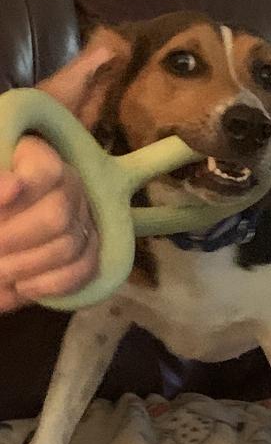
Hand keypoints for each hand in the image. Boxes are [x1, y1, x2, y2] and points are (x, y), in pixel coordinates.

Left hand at [0, 137, 97, 312]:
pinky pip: (84, 269)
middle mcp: (69, 184)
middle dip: (15, 239)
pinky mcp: (88, 248)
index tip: (0, 202)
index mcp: (37, 157)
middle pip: (57, 216)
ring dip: (26, 265)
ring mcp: (82, 217)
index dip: (25, 188)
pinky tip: (22, 286)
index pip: (46, 169)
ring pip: (69, 246)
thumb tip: (11, 188)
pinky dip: (51, 284)